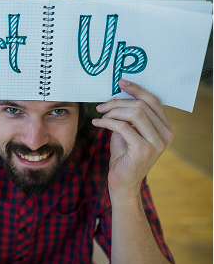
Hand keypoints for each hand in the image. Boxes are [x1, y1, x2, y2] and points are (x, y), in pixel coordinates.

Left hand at [92, 79, 174, 194]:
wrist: (122, 182)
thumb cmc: (124, 155)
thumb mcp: (129, 130)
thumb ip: (129, 115)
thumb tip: (118, 94)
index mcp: (166, 127)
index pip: (153, 101)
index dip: (136, 89)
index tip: (120, 82)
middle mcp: (167, 134)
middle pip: (142, 105)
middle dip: (118, 102)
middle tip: (101, 106)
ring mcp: (157, 143)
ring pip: (134, 114)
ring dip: (113, 112)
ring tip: (100, 115)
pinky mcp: (144, 150)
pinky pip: (123, 127)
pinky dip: (107, 122)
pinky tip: (97, 123)